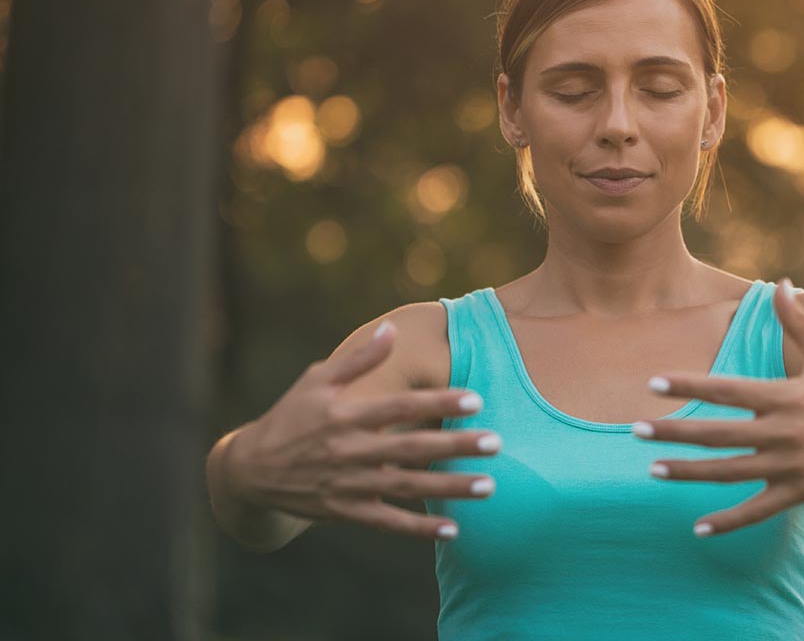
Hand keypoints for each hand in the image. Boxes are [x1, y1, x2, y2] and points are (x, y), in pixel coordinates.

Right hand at [226, 321, 500, 540]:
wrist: (250, 471)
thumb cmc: (290, 416)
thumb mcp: (316, 380)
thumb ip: (358, 358)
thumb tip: (391, 329)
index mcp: (344, 415)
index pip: (399, 407)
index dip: (437, 402)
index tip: (475, 398)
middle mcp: (349, 451)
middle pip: (411, 448)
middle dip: (455, 446)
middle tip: (496, 443)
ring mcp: (348, 485)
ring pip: (406, 488)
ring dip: (448, 488)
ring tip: (488, 486)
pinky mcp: (345, 512)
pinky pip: (387, 523)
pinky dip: (419, 529)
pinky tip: (453, 529)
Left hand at [634, 279, 803, 536]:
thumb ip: (798, 321)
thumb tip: (780, 281)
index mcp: (787, 395)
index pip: (728, 390)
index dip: (689, 385)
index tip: (654, 383)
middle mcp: (785, 432)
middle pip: (719, 434)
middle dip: (675, 433)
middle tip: (635, 430)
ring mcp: (791, 466)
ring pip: (730, 473)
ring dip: (689, 473)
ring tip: (652, 471)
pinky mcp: (800, 492)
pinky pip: (757, 510)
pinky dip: (728, 522)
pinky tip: (698, 528)